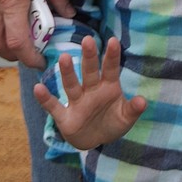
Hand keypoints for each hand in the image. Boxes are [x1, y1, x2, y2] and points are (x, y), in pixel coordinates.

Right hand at [33, 34, 145, 150]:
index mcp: (108, 87)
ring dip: (68, 72)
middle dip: (89, 57)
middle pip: (89, 72)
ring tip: (64, 57)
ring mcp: (77, 102)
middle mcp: (91, 91)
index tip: (113, 40)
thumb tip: (143, 101)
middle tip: (88, 40)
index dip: (112, 56)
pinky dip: (46, 99)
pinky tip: (38, 88)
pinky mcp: (65, 117)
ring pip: (71, 85)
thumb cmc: (111, 123)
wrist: (94, 141)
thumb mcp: (126, 118)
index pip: (110, 69)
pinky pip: (53, 106)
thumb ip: (133, 109)